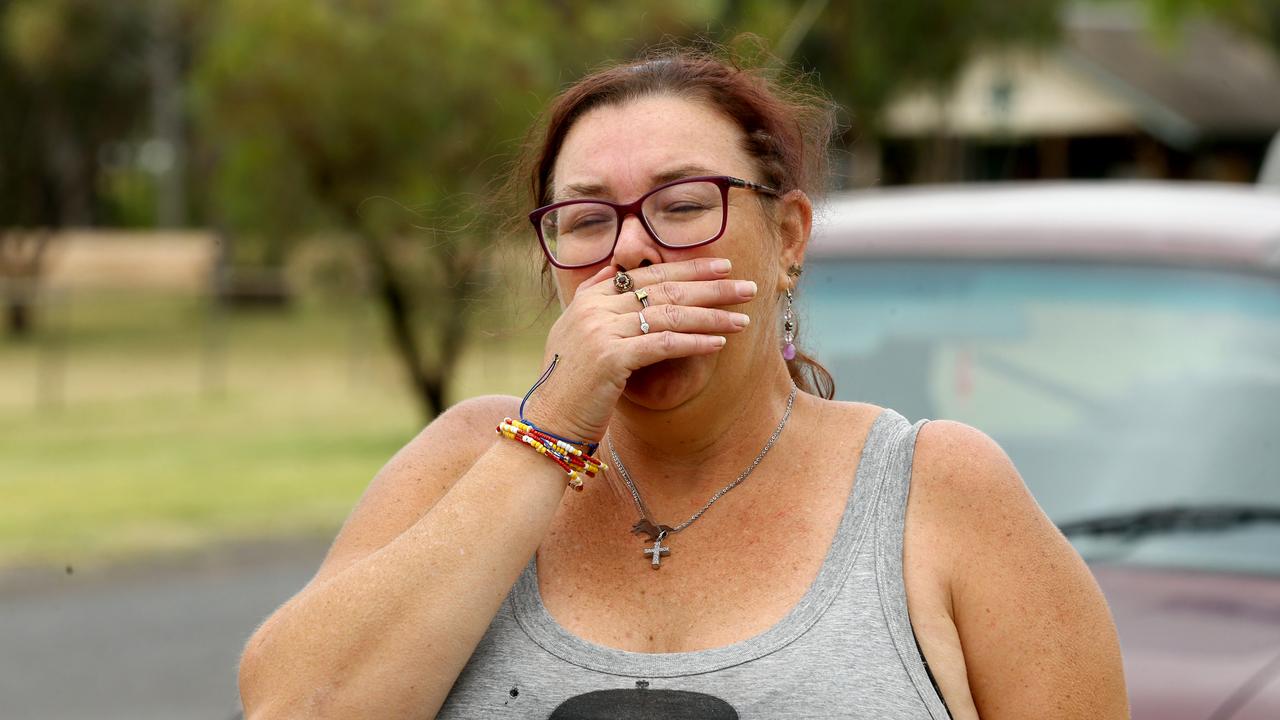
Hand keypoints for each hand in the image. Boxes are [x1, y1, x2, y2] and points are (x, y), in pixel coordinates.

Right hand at [520, 258, 756, 443]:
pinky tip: (719, 343)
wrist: (548, 422)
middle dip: (711, 287)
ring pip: (668, 315)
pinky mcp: (610, 358)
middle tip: (747, 287)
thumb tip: (612, 270)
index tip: (723, 266)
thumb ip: (593, 297)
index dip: (688, 268)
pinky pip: (662, 344)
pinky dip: (694, 342)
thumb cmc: (570, 384)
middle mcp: (594, 308)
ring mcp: (600, 331)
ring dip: (711, 316)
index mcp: (589, 298)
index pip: (648, 275)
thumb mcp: (575, 332)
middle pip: (664, 290)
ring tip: (742, 318)